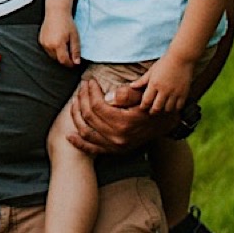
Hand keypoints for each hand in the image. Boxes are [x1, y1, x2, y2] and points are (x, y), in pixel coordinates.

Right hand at [40, 10, 80, 66]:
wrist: (56, 12)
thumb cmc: (67, 23)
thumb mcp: (75, 37)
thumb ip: (75, 51)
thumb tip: (77, 62)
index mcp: (58, 44)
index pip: (63, 60)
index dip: (69, 64)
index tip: (74, 63)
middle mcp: (49, 45)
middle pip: (57, 59)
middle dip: (64, 59)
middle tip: (70, 53)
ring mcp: (43, 43)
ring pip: (52, 55)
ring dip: (58, 55)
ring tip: (64, 46)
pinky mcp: (41, 40)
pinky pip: (47, 50)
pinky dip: (53, 50)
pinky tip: (57, 42)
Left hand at [65, 74, 180, 154]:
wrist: (164, 124)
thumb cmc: (151, 106)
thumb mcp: (143, 96)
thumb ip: (126, 94)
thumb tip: (108, 96)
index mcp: (124, 123)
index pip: (97, 105)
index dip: (90, 91)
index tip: (90, 81)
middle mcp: (118, 138)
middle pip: (89, 116)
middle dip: (82, 98)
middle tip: (82, 86)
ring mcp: (115, 146)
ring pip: (86, 131)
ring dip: (76, 115)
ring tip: (75, 101)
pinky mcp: (114, 151)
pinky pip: (92, 150)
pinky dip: (79, 144)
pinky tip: (69, 136)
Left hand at [138, 53, 198, 113]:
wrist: (181, 58)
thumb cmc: (164, 63)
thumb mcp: (151, 71)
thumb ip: (142, 80)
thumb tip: (131, 86)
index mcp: (154, 84)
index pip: (146, 101)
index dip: (143, 106)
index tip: (143, 107)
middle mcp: (164, 90)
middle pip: (156, 108)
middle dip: (152, 111)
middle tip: (151, 111)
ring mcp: (174, 93)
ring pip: (167, 109)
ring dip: (163, 110)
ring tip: (161, 109)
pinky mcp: (184, 93)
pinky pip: (179, 106)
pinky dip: (174, 108)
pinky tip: (172, 106)